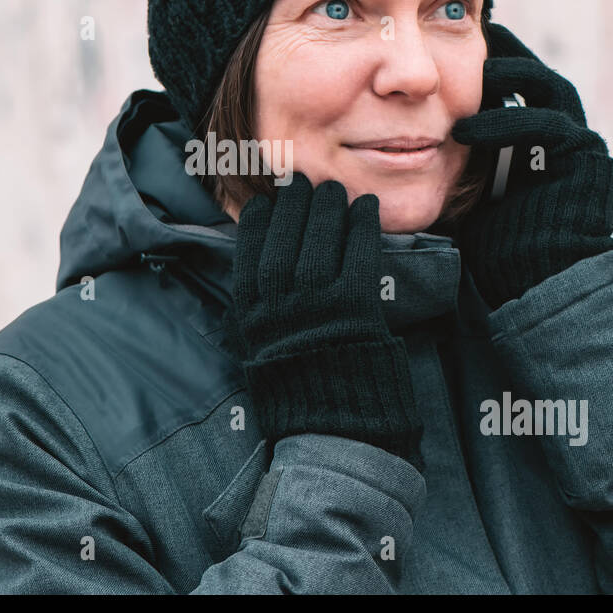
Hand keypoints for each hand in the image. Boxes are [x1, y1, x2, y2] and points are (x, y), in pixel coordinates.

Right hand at [223, 171, 424, 470]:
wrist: (335, 428)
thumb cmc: (298, 388)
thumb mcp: (260, 349)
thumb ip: (258, 310)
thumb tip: (257, 269)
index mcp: (250, 312)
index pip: (249, 247)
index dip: (262, 218)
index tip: (269, 202)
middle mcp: (278, 302)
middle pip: (284, 233)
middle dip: (294, 202)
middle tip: (303, 184)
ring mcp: (316, 302)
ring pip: (319, 236)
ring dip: (327, 206)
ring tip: (333, 191)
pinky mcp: (355, 305)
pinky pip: (357, 251)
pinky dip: (361, 225)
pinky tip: (364, 208)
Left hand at [450, 23, 612, 310]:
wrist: (535, 287)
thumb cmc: (496, 247)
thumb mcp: (470, 191)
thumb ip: (457, 158)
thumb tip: (405, 139)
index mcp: (538, 137)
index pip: (517, 81)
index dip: (487, 61)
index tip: (443, 49)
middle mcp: (566, 133)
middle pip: (537, 73)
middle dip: (503, 55)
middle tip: (463, 42)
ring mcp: (580, 143)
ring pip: (547, 88)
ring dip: (506, 77)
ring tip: (465, 77)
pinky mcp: (585, 159)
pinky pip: (547, 124)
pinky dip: (505, 121)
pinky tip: (465, 129)